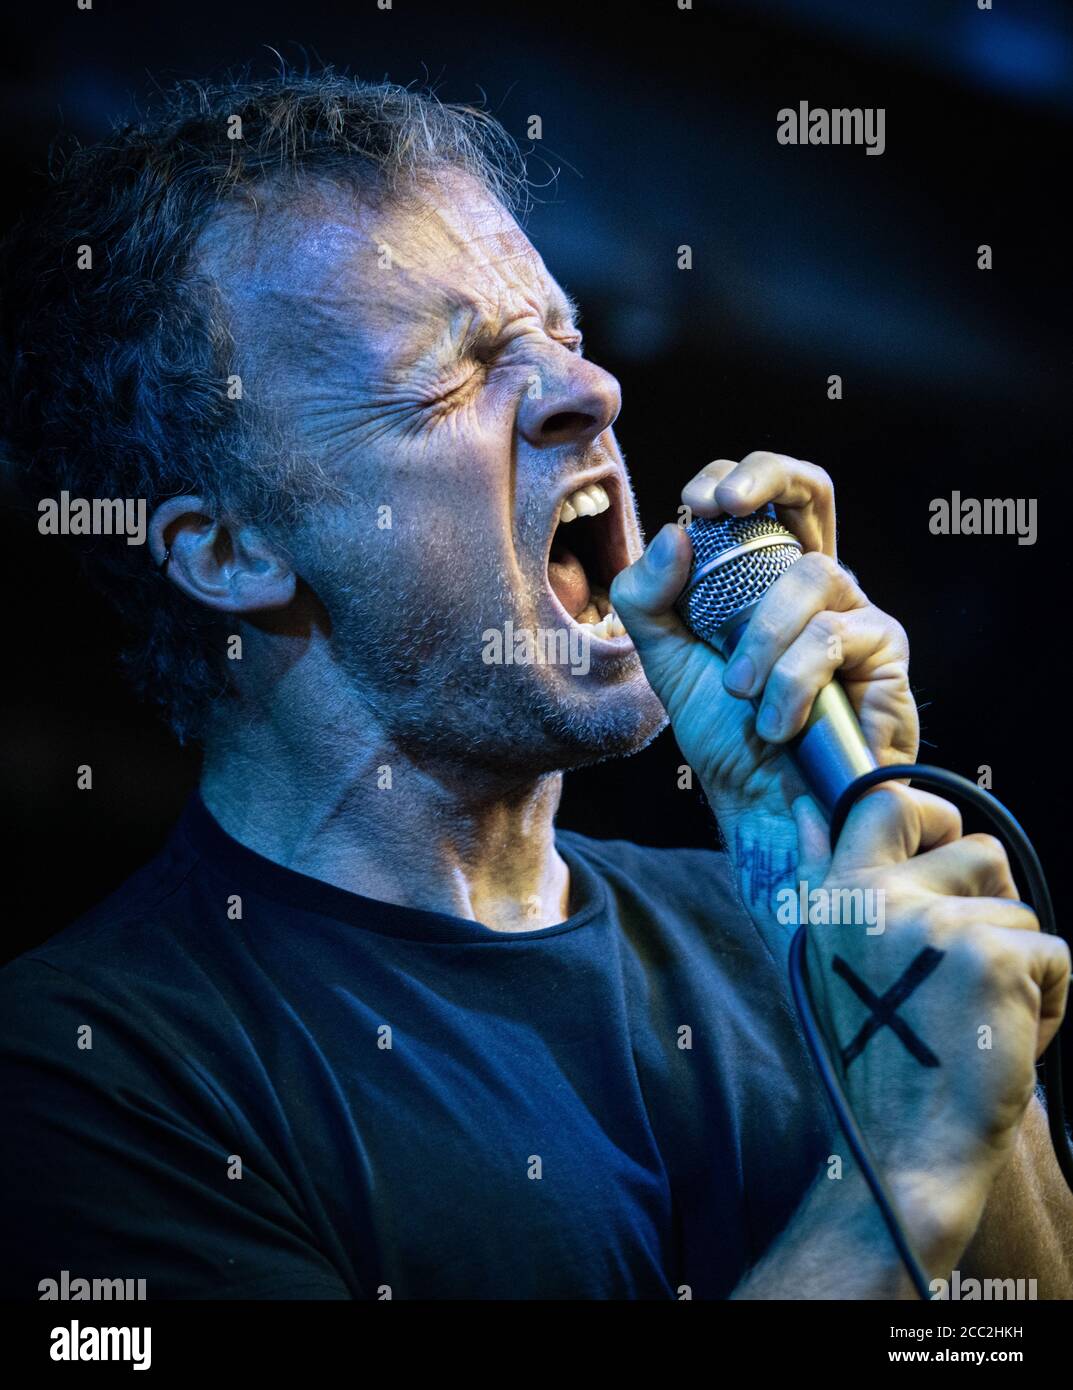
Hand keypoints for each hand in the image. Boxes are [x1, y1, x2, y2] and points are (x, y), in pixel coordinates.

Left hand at [611, 451, 917, 947]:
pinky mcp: (886, 653)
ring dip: (759, 637)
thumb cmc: (727, 741)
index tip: (696, 503)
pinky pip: (833, 637)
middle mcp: (816, 584)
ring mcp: (856, 612)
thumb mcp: (669, 667)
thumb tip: (674, 532)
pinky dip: (791, 682)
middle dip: (766, 475)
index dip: (734, 478)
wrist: (766, 813)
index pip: (761, 499)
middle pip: (812, 487)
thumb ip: (651, 601)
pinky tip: (778, 723)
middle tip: (721, 505)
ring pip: (810, 575)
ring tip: (741, 693)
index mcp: (764, 578)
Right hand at [805, 782, 1069, 1269]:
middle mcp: (879, 899)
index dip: (931, 819)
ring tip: (976, 1017)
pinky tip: (1004, 1039)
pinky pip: (1054, 953)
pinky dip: (1047, 1001)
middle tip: (962, 971)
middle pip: (979, 852)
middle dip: (991, 905)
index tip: (939, 861)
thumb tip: (810, 809)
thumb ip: (825, 878)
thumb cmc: (875, 1057)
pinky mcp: (995, 960)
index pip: (889, 800)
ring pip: (1021, 909)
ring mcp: (937, 926)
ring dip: (1017, 962)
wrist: (901, 1150)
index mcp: (835, 893)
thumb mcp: (830, 958)